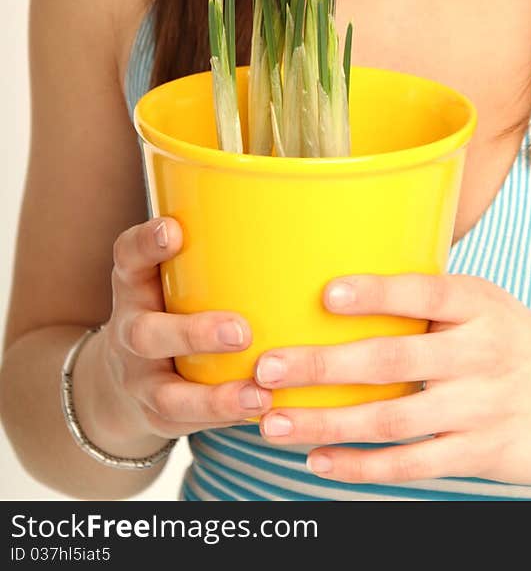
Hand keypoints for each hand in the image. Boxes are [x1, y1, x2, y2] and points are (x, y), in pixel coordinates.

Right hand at [94, 217, 273, 447]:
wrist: (122, 383)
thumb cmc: (173, 306)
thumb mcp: (175, 275)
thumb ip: (215, 250)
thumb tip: (300, 213)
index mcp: (135, 285)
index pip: (129, 256)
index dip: (147, 243)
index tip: (173, 230)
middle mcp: (131, 332)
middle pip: (147, 334)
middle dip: (193, 333)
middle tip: (240, 331)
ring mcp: (141, 381)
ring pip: (168, 394)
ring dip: (215, 397)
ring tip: (258, 393)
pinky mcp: (160, 418)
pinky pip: (191, 425)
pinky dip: (227, 418)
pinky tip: (264, 410)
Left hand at [251, 272, 530, 486]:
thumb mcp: (496, 310)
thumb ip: (438, 303)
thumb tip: (351, 289)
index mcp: (481, 304)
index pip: (423, 291)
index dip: (376, 292)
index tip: (326, 293)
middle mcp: (481, 352)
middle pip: (391, 358)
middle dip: (321, 364)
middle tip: (266, 367)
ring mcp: (481, 406)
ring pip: (390, 419)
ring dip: (326, 423)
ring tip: (273, 424)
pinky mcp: (482, 454)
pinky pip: (411, 465)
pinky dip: (361, 467)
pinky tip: (321, 462)